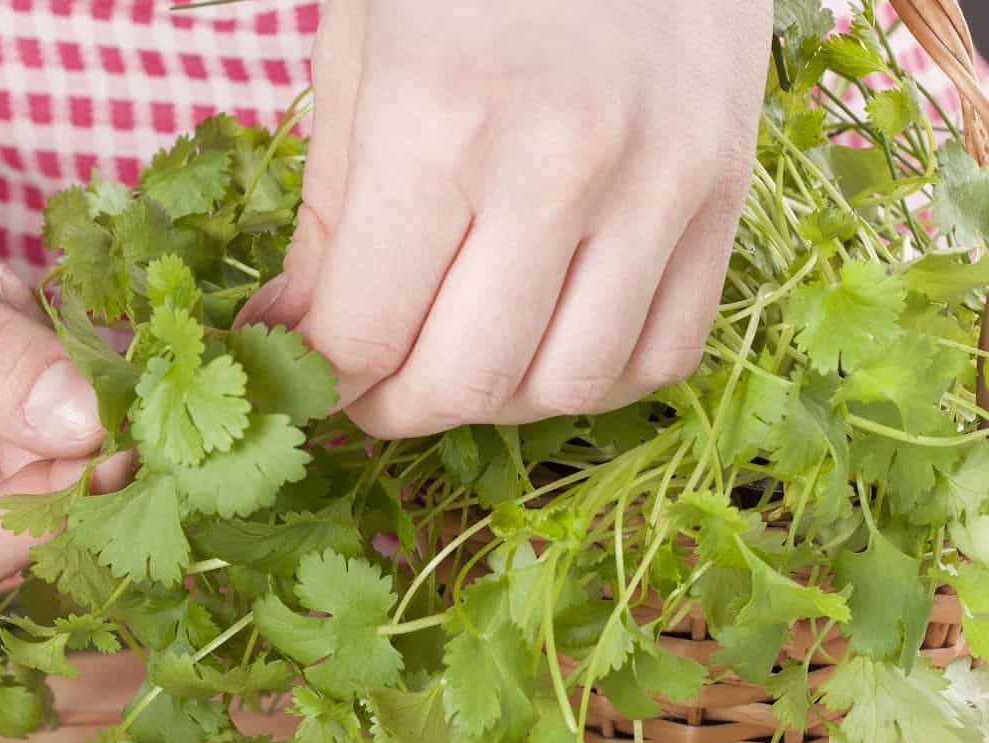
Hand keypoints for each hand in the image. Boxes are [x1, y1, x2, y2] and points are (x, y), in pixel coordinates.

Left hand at [241, 0, 771, 435]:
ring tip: (454, 355)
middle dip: (391, 408)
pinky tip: (544, 338)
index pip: (362, 337)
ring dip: (492, 402)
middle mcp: (559, 167)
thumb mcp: (360, 57)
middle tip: (365, 383)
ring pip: (566, 389)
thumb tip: (294, 339)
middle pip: (462, 384)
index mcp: (438, 121)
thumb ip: (327, 219)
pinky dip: (591, 378)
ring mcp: (659, 184)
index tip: (299, 370)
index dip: (316, 379)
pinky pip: (662, 355)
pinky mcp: (726, 193)